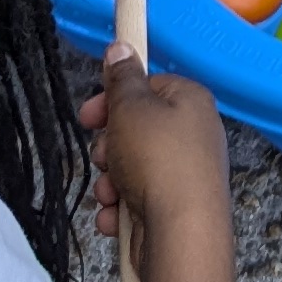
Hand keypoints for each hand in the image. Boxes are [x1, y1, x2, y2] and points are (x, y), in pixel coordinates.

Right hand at [83, 51, 234, 281]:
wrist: (182, 234)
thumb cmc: (156, 160)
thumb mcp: (131, 108)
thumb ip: (122, 78)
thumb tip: (121, 47)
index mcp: (190, 102)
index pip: (147, 88)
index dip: (112, 100)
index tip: (88, 116)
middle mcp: (193, 135)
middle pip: (136, 131)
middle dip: (108, 148)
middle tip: (103, 157)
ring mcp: (186, 175)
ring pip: (131, 169)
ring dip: (110, 183)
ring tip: (111, 194)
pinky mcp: (176, 209)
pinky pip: (138, 201)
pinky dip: (122, 210)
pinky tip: (116, 219)